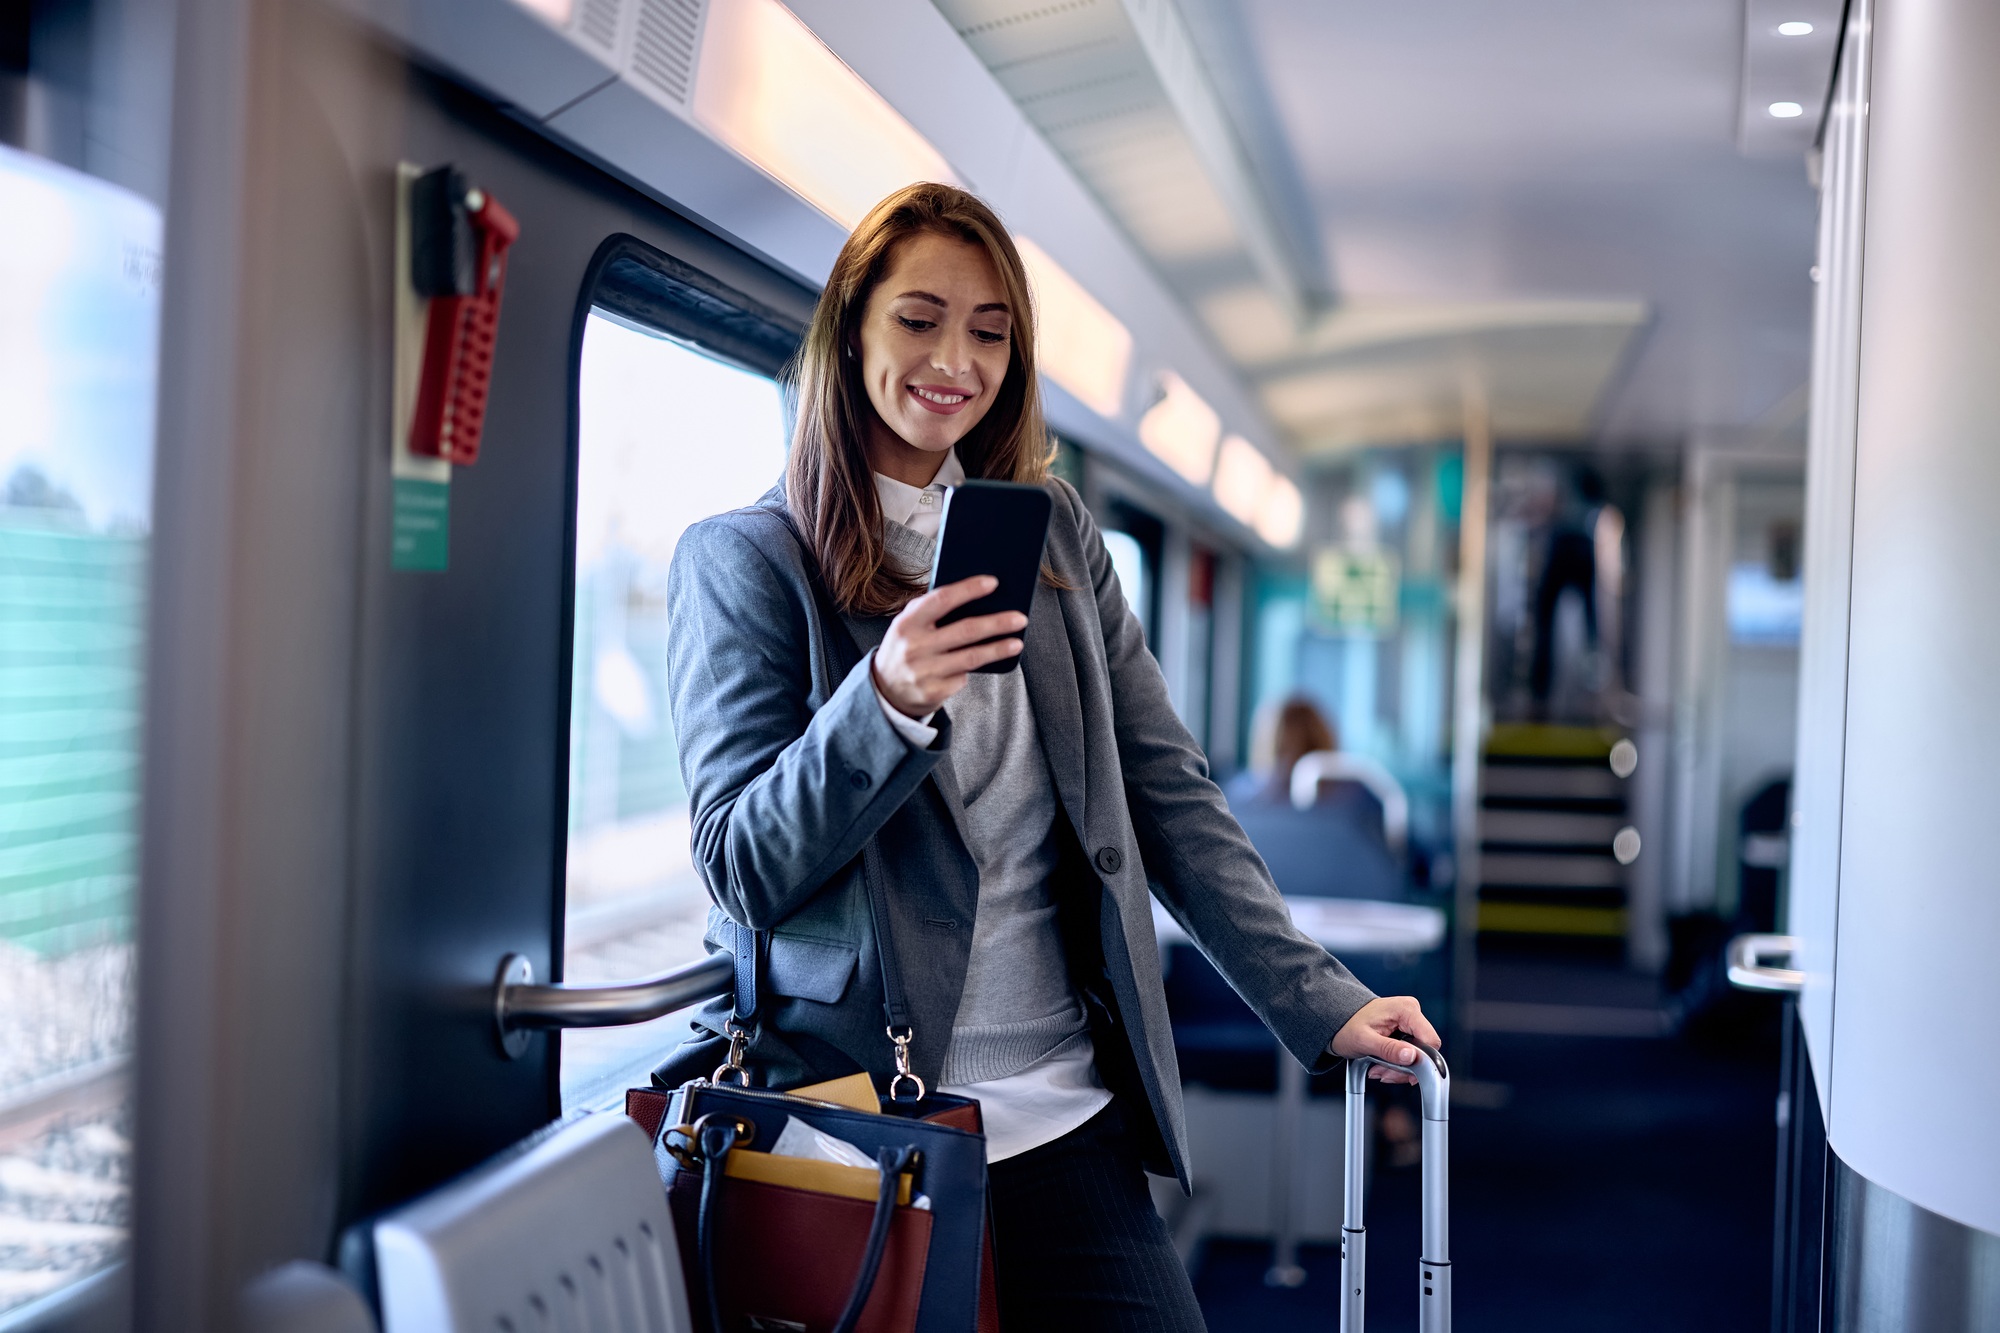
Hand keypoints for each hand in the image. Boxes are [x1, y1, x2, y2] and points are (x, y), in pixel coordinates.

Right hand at [872, 576, 1025, 716]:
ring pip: (971, 657)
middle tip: (1020, 618)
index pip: (941, 599)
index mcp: (906, 623)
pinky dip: (972, 670)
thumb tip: (976, 598)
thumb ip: (931, 611)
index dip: (968, 589)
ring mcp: (924, 672)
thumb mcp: (907, 625)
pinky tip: (982, 664)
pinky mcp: (933, 692)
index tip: (993, 583)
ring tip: (1017, 642)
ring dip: (998, 649)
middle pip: (965, 630)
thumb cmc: (906, 647)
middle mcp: (914, 647)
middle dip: (997, 623)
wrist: (884, 691)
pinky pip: (963, 678)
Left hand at [1330, 996, 1441, 1085]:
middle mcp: (1412, 1012)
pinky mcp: (1406, 1030)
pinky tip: (1382, 1065)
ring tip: (1378, 1069)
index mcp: (1406, 1009)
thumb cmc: (1346, 1026)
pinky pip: (1409, 1052)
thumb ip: (1389, 1049)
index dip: (1421, 1061)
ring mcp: (1409, 1021)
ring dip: (1398, 1068)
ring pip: (1417, 1055)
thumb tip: (1411, 1057)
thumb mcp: (1365, 1041)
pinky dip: (1396, 1063)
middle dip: (1404, 1067)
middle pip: (1424, 1051)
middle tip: (1383, 1073)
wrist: (1338, 1020)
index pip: (1430, 1041)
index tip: (1405, 1074)